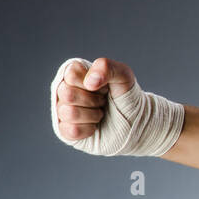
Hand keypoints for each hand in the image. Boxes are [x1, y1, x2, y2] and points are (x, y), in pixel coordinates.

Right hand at [50, 56, 181, 157]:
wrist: (136, 123)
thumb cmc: (127, 98)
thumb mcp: (124, 76)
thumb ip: (107, 67)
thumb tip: (89, 82)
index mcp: (75, 75)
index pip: (71, 74)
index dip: (92, 83)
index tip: (104, 87)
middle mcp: (65, 91)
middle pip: (67, 94)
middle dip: (93, 100)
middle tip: (103, 102)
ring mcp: (63, 111)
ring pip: (69, 113)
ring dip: (93, 115)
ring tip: (101, 113)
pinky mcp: (65, 131)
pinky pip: (72, 130)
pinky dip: (89, 129)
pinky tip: (95, 126)